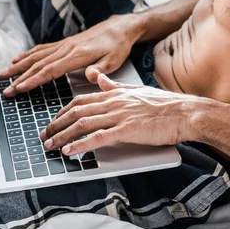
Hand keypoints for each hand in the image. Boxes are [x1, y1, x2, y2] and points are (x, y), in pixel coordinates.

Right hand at [0, 14, 144, 96]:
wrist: (119, 27)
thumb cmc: (117, 46)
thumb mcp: (114, 61)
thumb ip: (100, 70)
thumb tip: (89, 75)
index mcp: (77, 55)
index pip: (50, 70)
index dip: (34, 80)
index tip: (20, 88)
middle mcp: (66, 48)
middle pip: (38, 65)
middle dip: (19, 78)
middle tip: (5, 89)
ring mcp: (63, 45)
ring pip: (35, 56)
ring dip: (18, 66)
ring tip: (3, 74)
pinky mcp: (63, 43)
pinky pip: (41, 49)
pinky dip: (26, 55)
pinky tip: (17, 60)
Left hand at [40, 74, 199, 154]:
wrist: (185, 113)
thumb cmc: (165, 106)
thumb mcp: (135, 91)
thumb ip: (114, 85)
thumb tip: (97, 77)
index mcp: (115, 94)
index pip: (80, 101)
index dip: (62, 112)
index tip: (53, 122)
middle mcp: (114, 102)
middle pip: (76, 112)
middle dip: (56, 126)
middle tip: (44, 137)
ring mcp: (120, 115)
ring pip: (83, 124)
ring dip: (63, 136)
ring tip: (51, 146)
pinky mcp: (128, 130)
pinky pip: (98, 137)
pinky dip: (81, 145)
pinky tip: (70, 152)